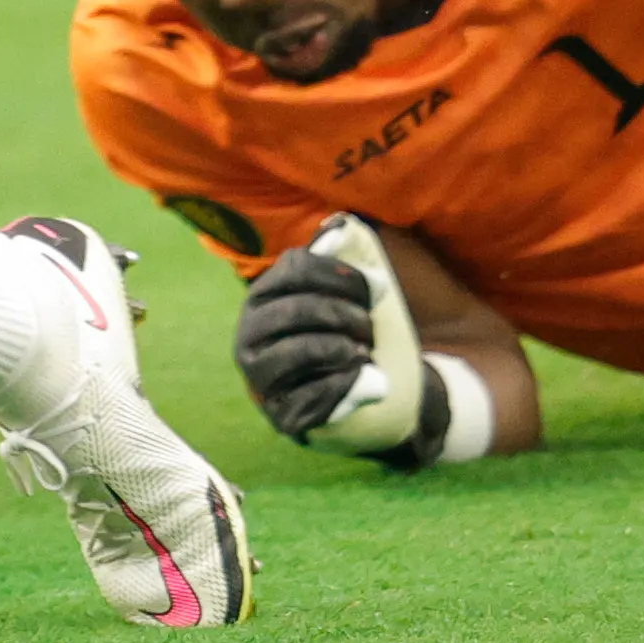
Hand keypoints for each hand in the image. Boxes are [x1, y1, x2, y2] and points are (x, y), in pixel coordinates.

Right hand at [233, 217, 430, 456]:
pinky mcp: (281, 415)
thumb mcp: (364, 284)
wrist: (392, 390)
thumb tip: (337, 227)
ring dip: (344, 350)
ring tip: (365, 354)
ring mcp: (261, 378)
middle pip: (296, 311)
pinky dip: (347, 386)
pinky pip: (311, 396)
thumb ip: (353, 248)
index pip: (295, 269)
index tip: (378, 290)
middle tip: (370, 330)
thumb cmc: (367, 331)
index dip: (343, 277)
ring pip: (298, 352)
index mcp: (266, 294)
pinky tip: (365, 381)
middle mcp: (251, 333)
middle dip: (346, 318)